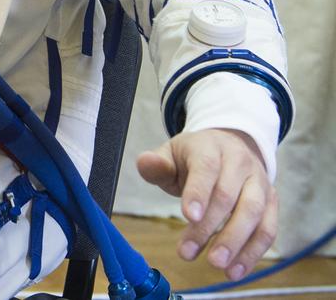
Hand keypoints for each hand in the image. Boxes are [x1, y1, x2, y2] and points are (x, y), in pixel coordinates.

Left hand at [137, 128, 276, 279]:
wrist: (230, 145)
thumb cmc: (195, 156)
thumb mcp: (171, 154)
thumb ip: (157, 163)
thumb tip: (146, 163)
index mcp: (211, 147)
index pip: (206, 168)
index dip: (198, 192)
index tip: (188, 216)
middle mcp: (240, 162)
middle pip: (228, 195)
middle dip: (209, 227)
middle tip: (189, 253)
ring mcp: (259, 182)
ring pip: (254, 213)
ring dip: (236, 243)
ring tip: (218, 266)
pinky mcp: (271, 202)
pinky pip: (268, 229)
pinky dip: (253, 252)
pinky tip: (235, 270)